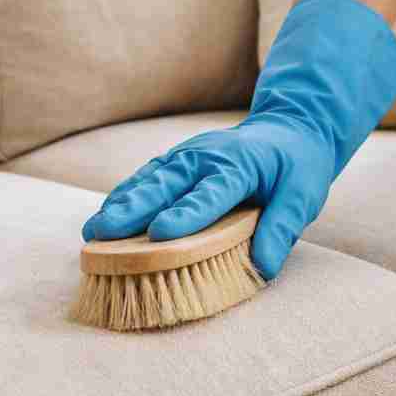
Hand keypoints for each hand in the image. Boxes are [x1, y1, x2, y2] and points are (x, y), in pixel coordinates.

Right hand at [82, 0, 395, 279]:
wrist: (289, 128)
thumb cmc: (296, 168)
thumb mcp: (302, 196)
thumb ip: (282, 229)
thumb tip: (263, 267)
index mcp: (239, 165)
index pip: (210, 193)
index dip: (186, 214)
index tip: (160, 234)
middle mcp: (206, 156)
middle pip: (166, 185)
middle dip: (134, 209)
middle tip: (104, 233)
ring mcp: (188, 156)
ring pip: (149, 180)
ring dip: (120, 204)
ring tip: (93, 230)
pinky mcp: (177, 162)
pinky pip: (146, 179)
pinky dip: (124, 196)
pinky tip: (104, 216)